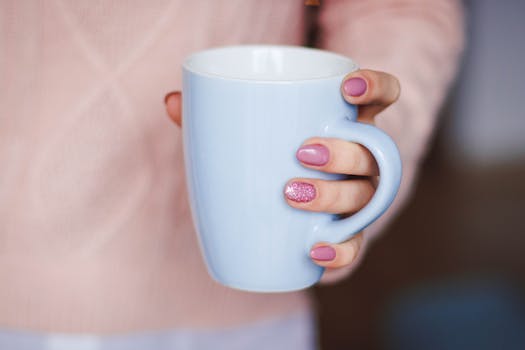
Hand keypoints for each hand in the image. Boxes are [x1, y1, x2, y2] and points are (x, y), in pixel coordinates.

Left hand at [164, 69, 399, 281]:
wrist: (283, 212)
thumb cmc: (269, 159)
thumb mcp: (247, 133)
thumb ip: (213, 116)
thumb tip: (171, 102)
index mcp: (345, 124)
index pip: (382, 97)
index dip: (375, 88)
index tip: (346, 88)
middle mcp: (361, 160)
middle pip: (374, 152)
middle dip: (344, 151)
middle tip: (302, 152)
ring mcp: (359, 199)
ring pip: (366, 196)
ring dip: (334, 195)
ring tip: (291, 194)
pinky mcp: (348, 236)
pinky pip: (356, 245)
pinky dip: (340, 249)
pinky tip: (314, 249)